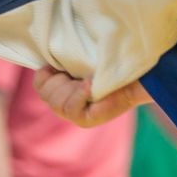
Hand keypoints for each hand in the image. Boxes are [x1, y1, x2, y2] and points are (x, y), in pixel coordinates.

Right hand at [32, 68, 151, 127]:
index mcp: (61, 89)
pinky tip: (89, 85)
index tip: (60, 65)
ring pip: (57, 103)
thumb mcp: (80, 59)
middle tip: (78, 74)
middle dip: (60, 80)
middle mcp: (66, 106)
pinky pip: (71, 109)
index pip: (40, 85)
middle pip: (46, 95)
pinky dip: (79, 94)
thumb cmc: (110, 63)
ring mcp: (76, 116)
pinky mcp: (86, 121)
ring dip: (70, 87)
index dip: (46, 73)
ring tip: (87, 80)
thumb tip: (47, 55)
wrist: (136, 76)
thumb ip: (63, 59)